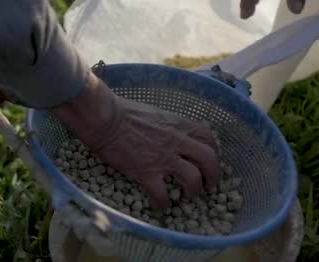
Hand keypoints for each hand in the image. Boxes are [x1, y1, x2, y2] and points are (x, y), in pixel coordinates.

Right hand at [52, 73, 220, 209]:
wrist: (105, 119)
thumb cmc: (123, 111)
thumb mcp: (155, 113)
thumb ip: (168, 125)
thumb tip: (170, 134)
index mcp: (178, 125)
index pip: (208, 138)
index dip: (213, 151)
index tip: (208, 160)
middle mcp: (177, 141)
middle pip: (209, 160)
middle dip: (213, 176)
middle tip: (208, 185)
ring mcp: (163, 158)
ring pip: (193, 180)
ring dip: (194, 192)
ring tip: (188, 197)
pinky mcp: (147, 173)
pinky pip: (162, 195)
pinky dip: (163, 205)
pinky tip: (160, 207)